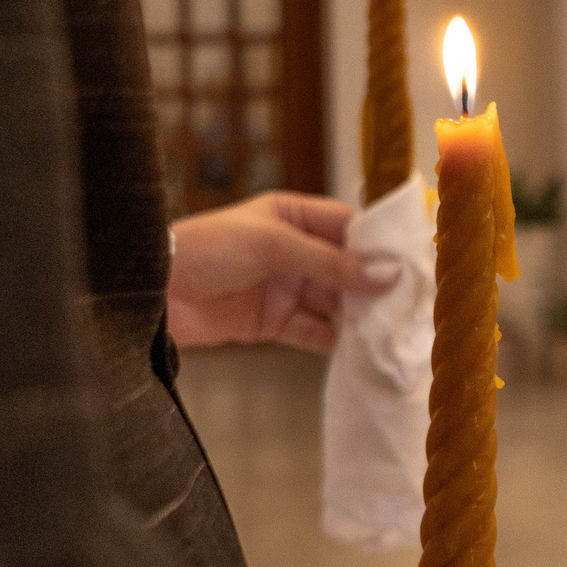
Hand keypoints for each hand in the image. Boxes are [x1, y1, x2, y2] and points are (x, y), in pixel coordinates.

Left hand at [167, 191, 397, 352]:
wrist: (152, 292)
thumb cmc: (208, 250)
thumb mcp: (274, 246)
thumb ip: (331, 263)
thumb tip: (387, 273)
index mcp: (292, 216)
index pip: (348, 226)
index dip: (380, 243)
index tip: (414, 261)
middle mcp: (293, 250)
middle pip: (347, 268)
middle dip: (375, 286)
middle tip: (411, 303)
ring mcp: (284, 288)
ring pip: (334, 302)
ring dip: (359, 316)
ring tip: (392, 330)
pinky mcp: (271, 323)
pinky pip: (312, 332)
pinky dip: (335, 342)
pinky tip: (360, 350)